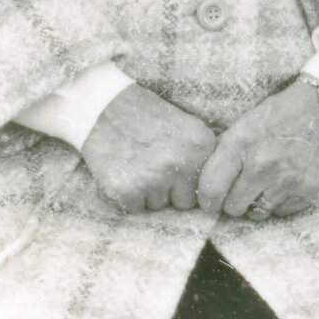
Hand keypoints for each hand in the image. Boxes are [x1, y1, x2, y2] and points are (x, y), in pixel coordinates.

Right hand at [79, 84, 216, 212]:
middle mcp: (181, 162)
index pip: (206, 188)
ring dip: (147, 193)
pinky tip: (122, 172)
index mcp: (202, 146)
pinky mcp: (125, 189)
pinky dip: (125, 197)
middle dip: (169, 191)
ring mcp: (154, 177)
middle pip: (183, 202)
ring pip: (157, 207)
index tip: (174, 168)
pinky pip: (132, 209)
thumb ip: (203, 158)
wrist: (106, 109)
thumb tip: (213, 194)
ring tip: (136, 165)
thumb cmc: (148, 120)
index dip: (188, 182)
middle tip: (152, 165)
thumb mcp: (188, 129)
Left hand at [196, 78, 318, 219]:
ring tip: (263, 185)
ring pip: (257, 214)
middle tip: (242, 187)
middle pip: (232, 208)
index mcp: (241, 145)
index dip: (207, 200)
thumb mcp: (243, 125)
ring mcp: (288, 180)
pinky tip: (284, 183)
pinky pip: (282, 211)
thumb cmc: (278, 114)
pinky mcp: (309, 190)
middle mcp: (263, 166)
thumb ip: (223, 154)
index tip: (212, 199)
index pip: (210, 191)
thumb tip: (204, 184)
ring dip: (256, 203)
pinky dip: (280, 202)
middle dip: (233, 200)